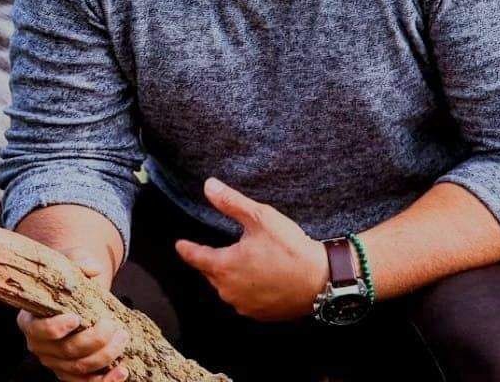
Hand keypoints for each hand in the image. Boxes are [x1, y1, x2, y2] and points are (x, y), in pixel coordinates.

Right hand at [17, 250, 129, 381]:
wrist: (78, 291)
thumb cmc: (70, 276)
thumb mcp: (71, 261)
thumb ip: (79, 260)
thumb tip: (92, 267)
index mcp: (31, 319)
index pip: (38, 330)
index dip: (55, 328)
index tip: (76, 318)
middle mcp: (40, 345)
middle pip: (66, 351)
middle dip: (93, 340)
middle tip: (113, 325)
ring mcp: (55, 362)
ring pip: (79, 368)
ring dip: (104, 356)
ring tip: (123, 338)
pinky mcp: (71, 372)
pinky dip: (106, 381)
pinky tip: (122, 370)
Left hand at [175, 177, 328, 321]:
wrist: (320, 280)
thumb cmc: (288, 247)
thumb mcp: (260, 218)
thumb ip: (231, 203)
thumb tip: (208, 186)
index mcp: (224, 266)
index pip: (196, 256)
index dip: (186, 249)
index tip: (179, 245)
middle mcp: (229, 290)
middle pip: (211, 273)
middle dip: (210, 260)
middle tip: (212, 248)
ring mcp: (244, 305)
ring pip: (227, 287)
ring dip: (228, 275)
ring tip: (237, 260)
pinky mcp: (260, 314)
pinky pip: (243, 299)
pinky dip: (245, 287)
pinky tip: (255, 277)